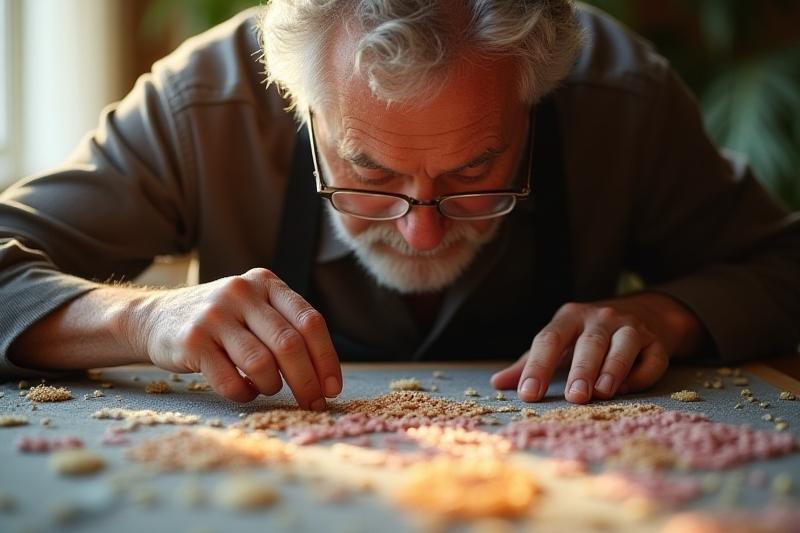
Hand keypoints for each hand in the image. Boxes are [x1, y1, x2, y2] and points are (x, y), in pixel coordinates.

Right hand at [131, 268, 340, 408]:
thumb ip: (287, 328)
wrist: (156, 318)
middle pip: (290, 345)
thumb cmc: (221, 321)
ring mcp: (215, 315)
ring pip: (262, 364)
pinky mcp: (192, 341)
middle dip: (307, 381)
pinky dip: (243, 394)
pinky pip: (230, 380)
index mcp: (266, 283)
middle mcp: (242, 293)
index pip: (310, 321)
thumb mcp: (254, 308)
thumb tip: (326, 377)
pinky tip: (242, 391)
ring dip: (272, 387)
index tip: (333, 388)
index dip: (327, 359)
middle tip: (313, 403)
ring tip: (268, 389)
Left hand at [490, 292, 706, 402]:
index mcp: (569, 317)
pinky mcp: (656, 341)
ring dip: (613, 369)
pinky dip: (641, 374)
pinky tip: (627, 389)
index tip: (527, 394)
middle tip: (573, 397)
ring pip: (623, 345)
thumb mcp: (558, 343)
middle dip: (581, 370)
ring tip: (603, 392)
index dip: (537, 367)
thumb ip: (529, 363)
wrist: (643, 312)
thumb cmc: (587, 336)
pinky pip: (652, 358)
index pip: (549, 339)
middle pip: (589, 343)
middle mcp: (600, 318)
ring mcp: (630, 327)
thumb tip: (496, 383)